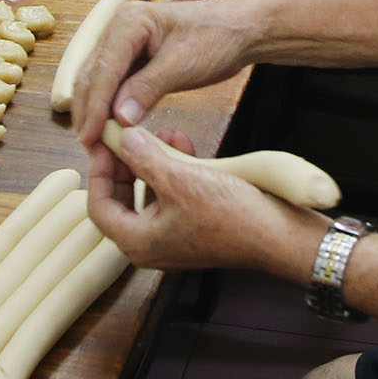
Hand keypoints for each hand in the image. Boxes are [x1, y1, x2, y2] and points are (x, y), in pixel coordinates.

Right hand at [70, 0, 257, 149]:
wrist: (241, 29)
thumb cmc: (217, 38)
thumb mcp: (183, 65)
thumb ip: (147, 89)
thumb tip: (118, 118)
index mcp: (129, 21)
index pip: (102, 69)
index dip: (94, 106)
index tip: (90, 137)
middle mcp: (119, 28)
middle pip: (92, 75)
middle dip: (88, 111)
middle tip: (89, 147)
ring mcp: (124, 42)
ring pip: (98, 82)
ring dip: (95, 111)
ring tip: (96, 143)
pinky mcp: (133, 58)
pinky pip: (114, 84)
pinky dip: (109, 106)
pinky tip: (110, 128)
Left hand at [87, 123, 326, 275]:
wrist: (279, 234)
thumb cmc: (231, 215)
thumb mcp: (180, 179)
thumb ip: (144, 157)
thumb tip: (121, 139)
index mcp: (139, 242)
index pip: (98, 206)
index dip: (97, 171)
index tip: (104, 143)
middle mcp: (152, 245)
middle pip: (122, 199)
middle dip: (126, 163)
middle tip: (127, 135)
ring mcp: (175, 237)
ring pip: (149, 194)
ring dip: (152, 162)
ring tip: (163, 133)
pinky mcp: (196, 227)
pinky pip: (173, 196)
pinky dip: (174, 170)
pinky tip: (184, 146)